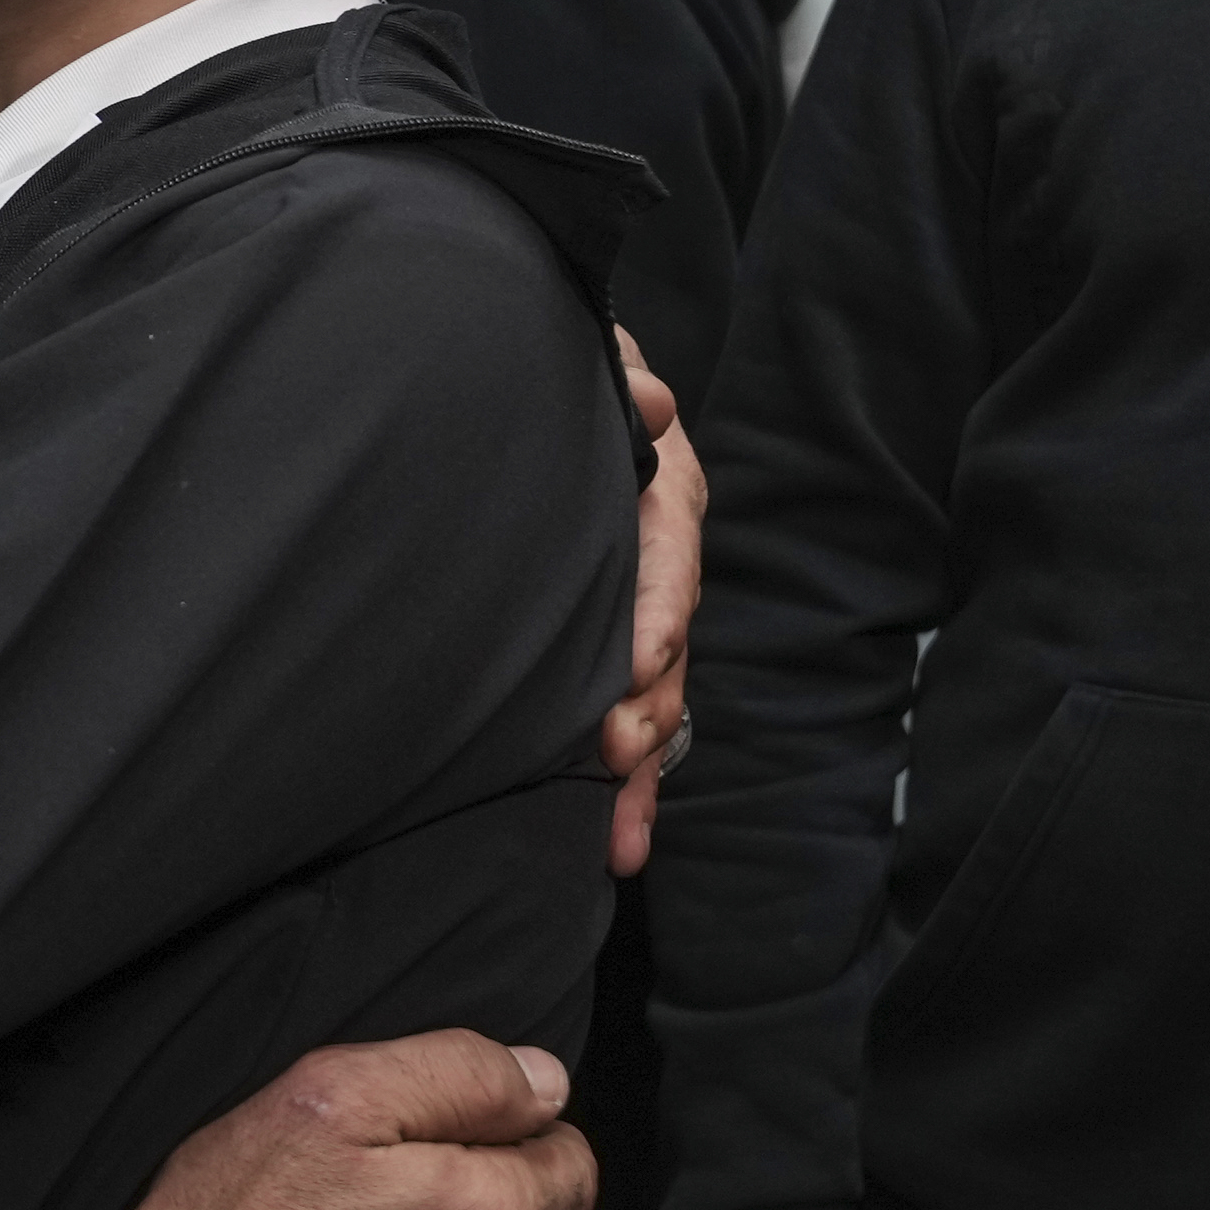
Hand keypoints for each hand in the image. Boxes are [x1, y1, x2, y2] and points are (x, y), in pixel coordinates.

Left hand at [601, 331, 702, 878]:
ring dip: (637, 776)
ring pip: (650, 708)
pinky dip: (618, 787)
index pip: (670, 558)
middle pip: (668, 653)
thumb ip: (620, 378)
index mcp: (663, 503)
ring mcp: (633, 622)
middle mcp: (658, 573)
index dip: (661, 612)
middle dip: (649, 712)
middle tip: (617, 753)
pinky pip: (618, 725)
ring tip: (618, 842)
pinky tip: (609, 846)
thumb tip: (652, 402)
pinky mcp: (602, 659)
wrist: (539, 401)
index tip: (641, 661)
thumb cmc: (567, 381)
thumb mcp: (597, 362)